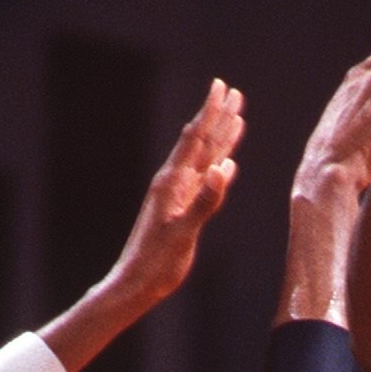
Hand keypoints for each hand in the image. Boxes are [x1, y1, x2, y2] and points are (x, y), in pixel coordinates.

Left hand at [108, 79, 246, 313]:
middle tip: (232, 91)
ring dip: (219, 138)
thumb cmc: (156, 263)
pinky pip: (203, 180)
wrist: (136, 283)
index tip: (223, 87)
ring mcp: (178, 195)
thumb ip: (204, 202)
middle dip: (217, 116)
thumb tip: (224, 169)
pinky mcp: (181, 209)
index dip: (211, 113)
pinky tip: (224, 162)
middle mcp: (174, 183)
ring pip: (204, 159)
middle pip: (200, 142)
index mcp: (173, 183)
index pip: (196, 139)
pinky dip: (216, 166)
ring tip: (234, 118)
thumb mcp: (182, 234)